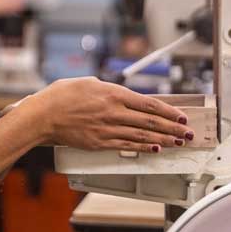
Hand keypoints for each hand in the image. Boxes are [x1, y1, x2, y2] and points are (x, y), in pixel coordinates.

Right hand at [24, 77, 194, 152]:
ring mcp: (108, 129)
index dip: (168, 112)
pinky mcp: (100, 143)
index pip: (148, 104)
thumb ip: (108, 88)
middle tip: (187, 132)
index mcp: (113, 94)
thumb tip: (121, 94)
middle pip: (150, 122)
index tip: (181, 116)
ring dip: (163, 140)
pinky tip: (155, 149)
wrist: (43, 116)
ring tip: (178, 142)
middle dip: (172, 128)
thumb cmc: (61, 96)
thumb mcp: (88, 82)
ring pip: (142, 136)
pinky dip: (143, 148)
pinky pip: (127, 146)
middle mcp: (114, 112)